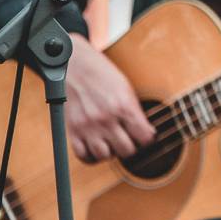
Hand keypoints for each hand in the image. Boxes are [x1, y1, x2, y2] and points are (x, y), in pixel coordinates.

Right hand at [64, 33, 154, 161]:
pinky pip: (83, 155)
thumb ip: (135, 112)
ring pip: (105, 156)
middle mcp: (106, 118)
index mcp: (124, 106)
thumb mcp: (126, 88)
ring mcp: (88, 125)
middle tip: (128, 138)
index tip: (144, 135)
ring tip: (111, 142)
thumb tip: (146, 133)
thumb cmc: (102, 74)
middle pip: (127, 151)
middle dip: (130, 147)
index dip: (147, 138)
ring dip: (111, 152)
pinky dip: (91, 155)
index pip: (144, 138)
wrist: (74, 64)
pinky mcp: (73, 129)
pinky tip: (96, 146)